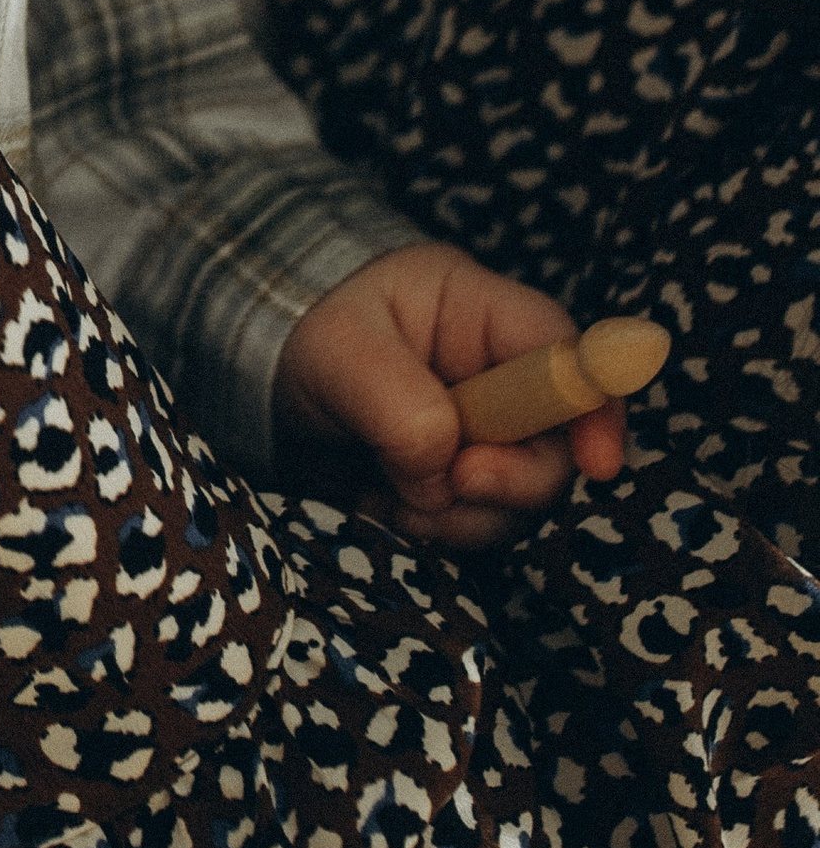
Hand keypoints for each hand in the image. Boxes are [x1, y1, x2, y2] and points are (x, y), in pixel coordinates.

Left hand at [275, 240, 627, 550]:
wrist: (248, 361)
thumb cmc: (299, 323)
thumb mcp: (337, 348)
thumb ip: (397, 404)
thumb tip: (444, 471)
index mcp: (481, 317)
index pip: (568, 356)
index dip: (596, 407)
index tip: (598, 462)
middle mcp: (493, 380)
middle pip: (553, 446)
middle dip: (510, 480)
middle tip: (452, 482)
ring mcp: (474, 436)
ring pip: (512, 501)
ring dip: (459, 515)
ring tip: (392, 497)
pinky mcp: (445, 482)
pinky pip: (465, 525)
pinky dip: (427, 530)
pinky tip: (376, 506)